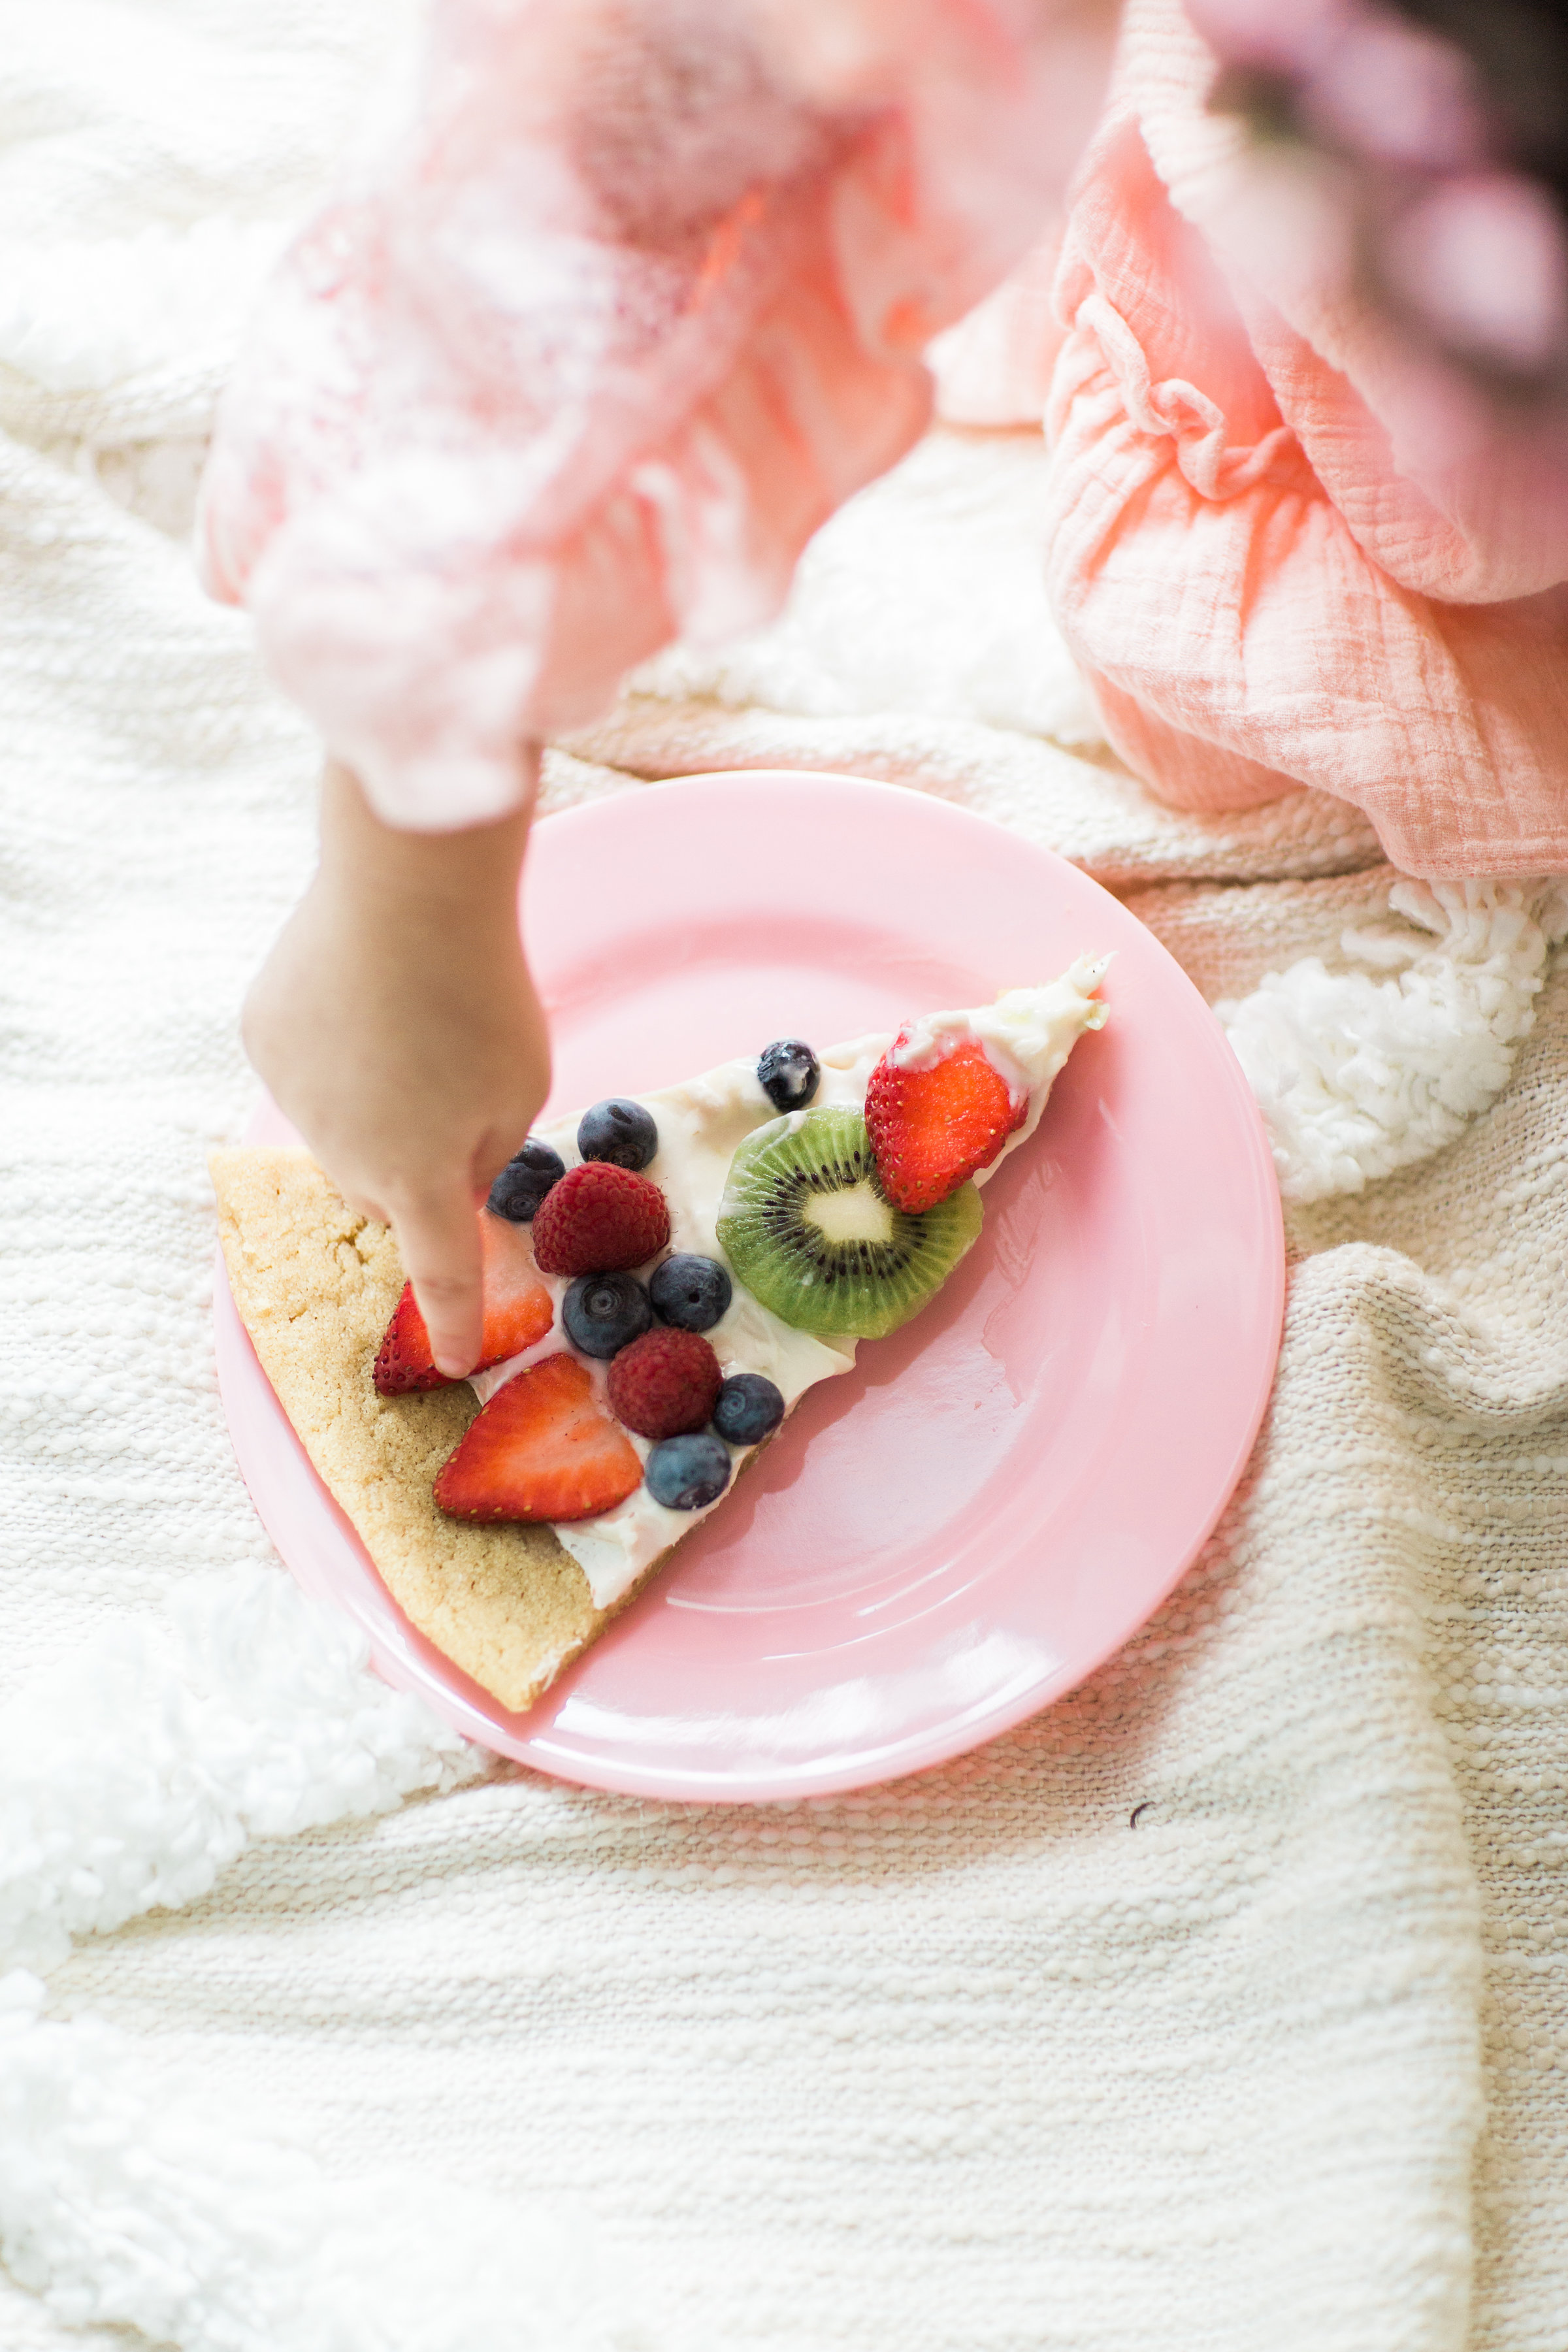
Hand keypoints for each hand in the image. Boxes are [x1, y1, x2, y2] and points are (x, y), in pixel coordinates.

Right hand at [243, 758, 549, 1376]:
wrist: (404, 888)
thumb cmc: (483, 990)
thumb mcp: (521, 1086)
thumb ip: (489, 1150)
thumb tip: (451, 1175)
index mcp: (420, 1178)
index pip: (441, 1272)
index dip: (451, 1321)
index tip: (453, 1361)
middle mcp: (343, 1153)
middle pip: (385, 1195)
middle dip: (417, 1171)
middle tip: (455, 1099)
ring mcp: (292, 1095)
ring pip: (340, 1131)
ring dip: (374, 1106)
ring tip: (411, 1025)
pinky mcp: (262, 1036)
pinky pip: (306, 1069)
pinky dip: (335, 1049)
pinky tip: (364, 993)